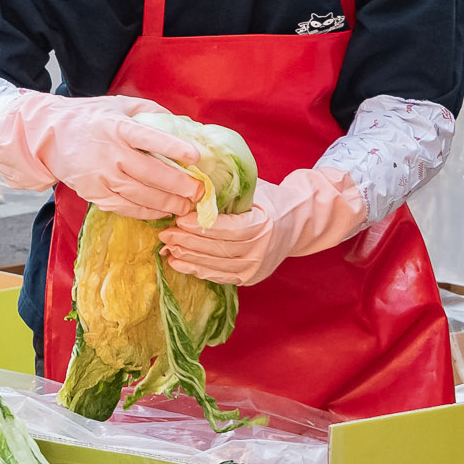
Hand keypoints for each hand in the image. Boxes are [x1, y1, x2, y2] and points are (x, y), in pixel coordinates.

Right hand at [0, 92, 205, 220]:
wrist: (51, 136)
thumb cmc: (92, 118)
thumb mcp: (121, 105)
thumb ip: (151, 112)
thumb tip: (184, 124)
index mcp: (117, 127)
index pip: (149, 137)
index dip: (174, 147)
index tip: (196, 157)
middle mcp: (109, 153)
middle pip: (150, 174)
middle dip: (180, 186)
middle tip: (200, 193)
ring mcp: (100, 176)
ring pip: (140, 195)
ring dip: (168, 204)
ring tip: (188, 206)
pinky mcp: (94, 194)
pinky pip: (125, 208)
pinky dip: (147, 212)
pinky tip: (163, 212)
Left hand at [161, 167, 365, 285]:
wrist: (298, 222)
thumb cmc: (270, 200)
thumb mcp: (253, 190)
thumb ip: (226, 192)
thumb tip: (190, 185)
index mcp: (264, 225)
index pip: (229, 229)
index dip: (202, 226)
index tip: (180, 218)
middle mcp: (261, 250)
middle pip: (218, 249)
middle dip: (188, 242)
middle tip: (165, 233)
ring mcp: (256, 268)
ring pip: (216, 266)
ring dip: (188, 257)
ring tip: (167, 248)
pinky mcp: (249, 278)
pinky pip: (219, 276)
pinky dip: (196, 270)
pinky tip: (178, 263)